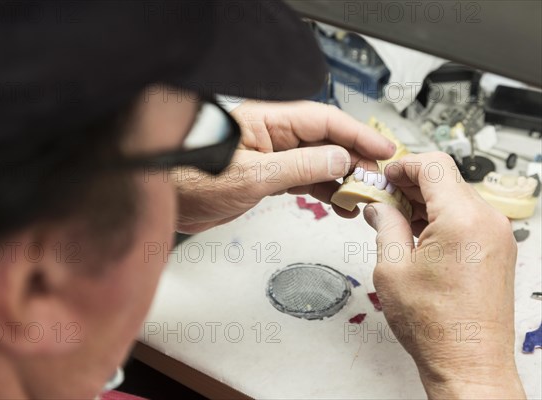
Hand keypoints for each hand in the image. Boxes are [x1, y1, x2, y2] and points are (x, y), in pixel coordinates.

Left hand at [175, 100, 394, 232]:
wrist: (167, 202)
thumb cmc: (191, 180)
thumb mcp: (252, 175)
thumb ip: (299, 167)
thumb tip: (339, 160)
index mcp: (268, 121)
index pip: (324, 121)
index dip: (358, 133)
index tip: (383, 149)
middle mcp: (272, 135)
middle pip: (326, 140)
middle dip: (355, 158)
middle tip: (378, 179)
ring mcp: (271, 156)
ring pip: (319, 161)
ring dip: (342, 178)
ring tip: (362, 195)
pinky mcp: (267, 176)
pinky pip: (305, 179)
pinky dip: (324, 191)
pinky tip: (338, 203)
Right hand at [363, 152, 523, 398]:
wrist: (469, 362)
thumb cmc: (435, 325)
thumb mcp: (392, 269)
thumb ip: (385, 226)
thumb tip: (379, 206)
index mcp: (461, 220)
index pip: (432, 166)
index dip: (402, 165)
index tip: (383, 176)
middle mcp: (487, 222)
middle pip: (445, 179)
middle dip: (410, 184)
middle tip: (382, 199)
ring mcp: (497, 235)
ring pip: (456, 197)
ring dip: (425, 201)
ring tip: (396, 220)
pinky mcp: (498, 249)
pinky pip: (467, 217)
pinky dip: (441, 217)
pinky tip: (418, 234)